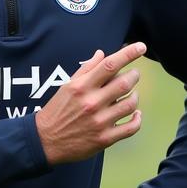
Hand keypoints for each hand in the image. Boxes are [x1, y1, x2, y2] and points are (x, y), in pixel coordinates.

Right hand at [35, 43, 145, 164]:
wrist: (45, 140)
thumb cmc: (57, 110)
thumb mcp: (67, 85)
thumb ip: (86, 69)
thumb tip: (101, 53)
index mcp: (82, 87)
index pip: (109, 65)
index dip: (129, 54)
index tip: (141, 47)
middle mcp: (92, 103)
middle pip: (125, 83)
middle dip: (134, 75)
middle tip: (134, 74)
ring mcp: (99, 122)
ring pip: (131, 104)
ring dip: (135, 96)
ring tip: (132, 94)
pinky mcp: (105, 138)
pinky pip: (131, 128)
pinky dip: (137, 119)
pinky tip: (136, 114)